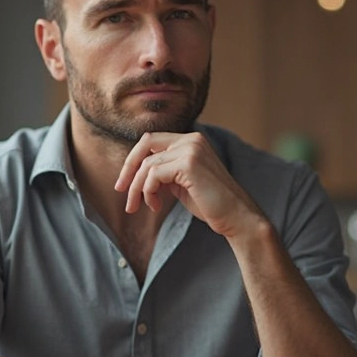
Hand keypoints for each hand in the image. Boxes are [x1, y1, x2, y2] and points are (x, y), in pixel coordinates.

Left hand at [114, 132, 263, 238]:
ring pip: (147, 164)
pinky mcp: (189, 164)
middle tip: (120, 190)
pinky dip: (148, 192)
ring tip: (141, 207)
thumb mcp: (181, 182)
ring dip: (138, 188)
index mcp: (190, 140)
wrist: (236, 217)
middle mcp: (191, 139)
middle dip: (129, 168)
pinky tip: (155, 205)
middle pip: (145, 144)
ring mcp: (191, 149)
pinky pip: (153, 175)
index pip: (151, 140)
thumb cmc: (210, 203)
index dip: (134, 160)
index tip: (123, 183)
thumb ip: (164, 172)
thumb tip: (136, 172)